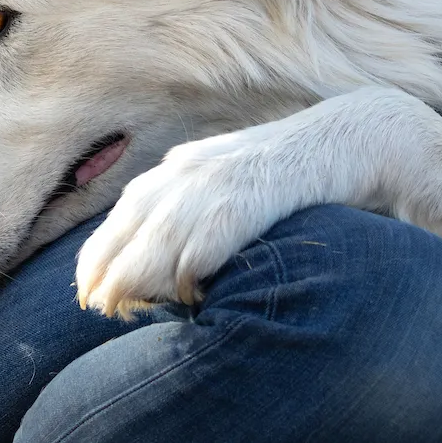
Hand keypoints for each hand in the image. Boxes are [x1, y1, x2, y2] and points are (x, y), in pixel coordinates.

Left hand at [74, 124, 301, 319]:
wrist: (356, 137)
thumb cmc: (297, 170)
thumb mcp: (237, 183)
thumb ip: (201, 210)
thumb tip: (168, 262)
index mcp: (187, 164)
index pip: (128, 207)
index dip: (102, 248)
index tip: (84, 283)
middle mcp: (195, 167)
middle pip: (133, 218)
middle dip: (106, 263)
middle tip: (91, 303)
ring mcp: (223, 178)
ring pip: (161, 231)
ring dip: (135, 272)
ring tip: (117, 305)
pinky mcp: (254, 192)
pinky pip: (210, 236)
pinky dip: (191, 267)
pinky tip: (184, 296)